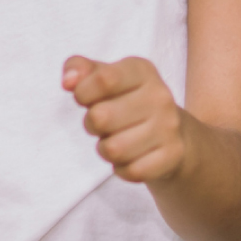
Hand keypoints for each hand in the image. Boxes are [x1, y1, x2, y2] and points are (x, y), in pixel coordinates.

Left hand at [63, 54, 190, 185]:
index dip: (83, 92)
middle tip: (103, 123)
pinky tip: (131, 157)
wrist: (173, 133)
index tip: (83, 97)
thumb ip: (79, 69)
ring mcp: (169, 127)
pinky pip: (131, 171)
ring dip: (106, 149)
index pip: (104, 79)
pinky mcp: (172, 155)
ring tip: (116, 140)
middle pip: (101, 117)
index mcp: (142, 71)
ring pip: (113, 149)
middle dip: (92, 124)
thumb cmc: (126, 101)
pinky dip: (123, 168)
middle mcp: (160, 96)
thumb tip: (68, 81)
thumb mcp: (103, 76)